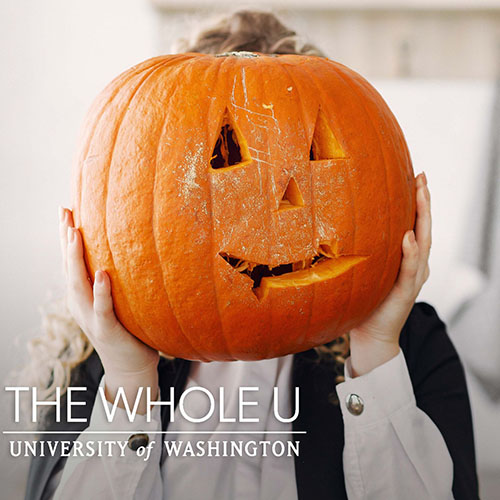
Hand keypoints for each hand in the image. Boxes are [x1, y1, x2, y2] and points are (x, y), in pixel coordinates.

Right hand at [59, 207, 158, 411]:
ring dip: (76, 259)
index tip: (66, 209)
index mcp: (83, 295)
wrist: (130, 367)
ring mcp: (91, 317)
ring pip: (79, 284)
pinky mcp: (107, 330)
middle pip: (69, 267)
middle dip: (66, 239)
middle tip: (65, 211)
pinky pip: (103, 308)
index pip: (72, 261)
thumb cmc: (128, 329)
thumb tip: (129, 250)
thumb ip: (117, 280)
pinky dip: (101, 292)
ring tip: (75, 233)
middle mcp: (81, 304)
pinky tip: (103, 274)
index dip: (67, 236)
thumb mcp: (118, 300)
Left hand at [349, 172, 430, 376]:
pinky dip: (411, 253)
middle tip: (421, 178)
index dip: (416, 201)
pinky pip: (410, 270)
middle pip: (423, 227)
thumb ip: (364, 249)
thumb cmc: (366, 300)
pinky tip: (408, 237)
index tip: (414, 176)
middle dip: (424, 202)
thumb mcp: (366, 269)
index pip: (413, 224)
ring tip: (421, 195)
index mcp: (406, 258)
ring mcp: (414, 278)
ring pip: (423, 243)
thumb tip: (338, 224)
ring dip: (423, 219)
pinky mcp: (406, 292)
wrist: (370, 334)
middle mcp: (415, 265)